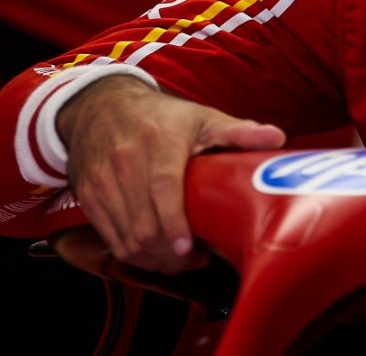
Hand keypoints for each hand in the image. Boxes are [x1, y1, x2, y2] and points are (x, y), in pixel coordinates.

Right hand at [56, 75, 283, 275]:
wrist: (102, 105)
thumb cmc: (161, 116)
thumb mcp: (201, 117)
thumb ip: (237, 132)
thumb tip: (276, 138)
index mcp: (159, 141)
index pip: (162, 187)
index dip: (173, 223)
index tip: (188, 247)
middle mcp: (125, 161)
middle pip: (143, 224)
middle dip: (170, 254)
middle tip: (195, 258)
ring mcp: (103, 181)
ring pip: (126, 238)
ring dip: (154, 259)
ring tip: (179, 259)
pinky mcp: (89, 196)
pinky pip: (111, 238)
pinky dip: (134, 254)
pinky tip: (155, 253)